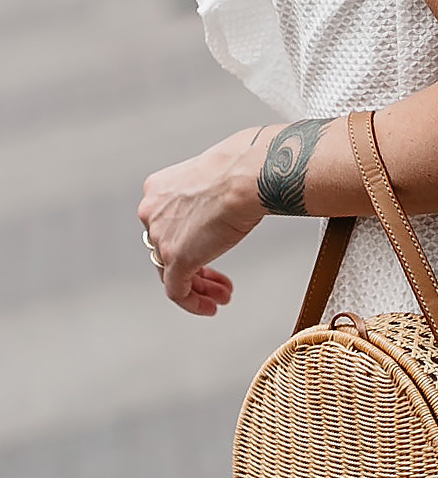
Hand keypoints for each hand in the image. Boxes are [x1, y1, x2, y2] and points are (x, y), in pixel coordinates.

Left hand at [138, 126, 268, 315]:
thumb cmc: (243, 170)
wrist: (246, 176)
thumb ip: (211, 196)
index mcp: (159, 189)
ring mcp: (161, 236)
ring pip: (171, 273)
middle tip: (215, 282)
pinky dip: (193, 302)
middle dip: (196, 269)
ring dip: (199, 288)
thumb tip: (229, 207)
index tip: (209, 250)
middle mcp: (152, 211)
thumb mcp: (218, 179)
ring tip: (219, 298)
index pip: (167, 226)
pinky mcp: (175, 257)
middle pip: (167, 251)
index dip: (190, 242)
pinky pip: (176, 291)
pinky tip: (209, 307)